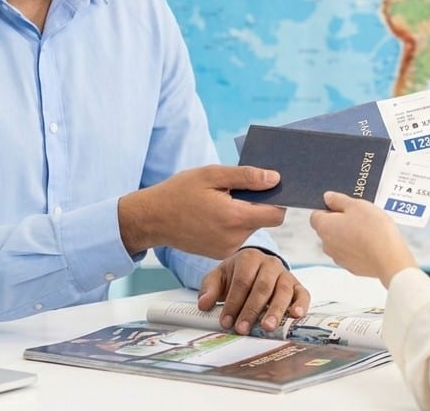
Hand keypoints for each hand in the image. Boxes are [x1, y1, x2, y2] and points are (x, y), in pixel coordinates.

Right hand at [119, 165, 285, 258]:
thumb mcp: (212, 175)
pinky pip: (236, 236)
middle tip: (235, 190)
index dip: (278, 200)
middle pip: (263, 221)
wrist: (152, 218)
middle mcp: (233, 238)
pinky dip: (231, 224)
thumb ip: (246, 177)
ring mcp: (225, 249)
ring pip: (249, 228)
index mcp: (235, 218)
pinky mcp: (218, 254)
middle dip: (256, 204)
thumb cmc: (179, 192)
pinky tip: (213, 214)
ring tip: (219, 201)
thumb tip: (275, 178)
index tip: (269, 188)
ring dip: (242, 214)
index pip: (276, 215)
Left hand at [197, 248, 310, 334]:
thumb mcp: (218, 278)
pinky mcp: (297, 285)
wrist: (253, 269)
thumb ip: (209, 289)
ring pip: (283, 291)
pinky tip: (295, 316)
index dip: (233, 302)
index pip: (242, 281)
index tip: (226, 322)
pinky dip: (301, 304)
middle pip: (262, 286)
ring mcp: (285, 274)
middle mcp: (269, 263)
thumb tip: (204, 304)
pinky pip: (302, 293)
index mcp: (249, 258)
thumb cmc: (235, 276)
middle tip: (243, 329)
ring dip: (275, 310)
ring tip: (266, 327)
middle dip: (251, 310)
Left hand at [309, 191, 417, 286]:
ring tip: (368, 230)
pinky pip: (350, 253)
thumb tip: (328, 198)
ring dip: (348, 235)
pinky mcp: (351, 267)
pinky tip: (371, 243)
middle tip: (359, 216)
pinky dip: (357, 248)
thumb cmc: (373, 231)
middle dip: (340, 221)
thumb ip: (339, 200)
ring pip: (339, 242)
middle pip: (328, 229)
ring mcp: (338, 258)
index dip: (329, 208)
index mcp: (324, 227)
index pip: (316, 215)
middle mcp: (327, 244)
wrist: (389, 259)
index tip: (343, 206)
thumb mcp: (357, 205)